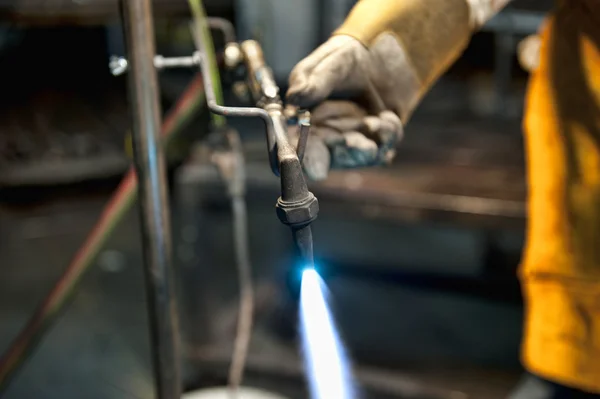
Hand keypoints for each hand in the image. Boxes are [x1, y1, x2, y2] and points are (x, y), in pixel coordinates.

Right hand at [287, 35, 409, 180]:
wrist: (388, 52)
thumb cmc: (352, 56)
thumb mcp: (332, 62)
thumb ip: (313, 82)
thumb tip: (293, 99)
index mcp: (305, 120)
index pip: (299, 148)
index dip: (306, 160)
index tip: (317, 169)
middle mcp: (326, 135)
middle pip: (330, 160)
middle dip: (346, 154)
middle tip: (360, 145)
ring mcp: (352, 142)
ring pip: (357, 158)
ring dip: (369, 144)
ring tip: (377, 121)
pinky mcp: (376, 143)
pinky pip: (383, 150)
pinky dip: (388, 133)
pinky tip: (387, 116)